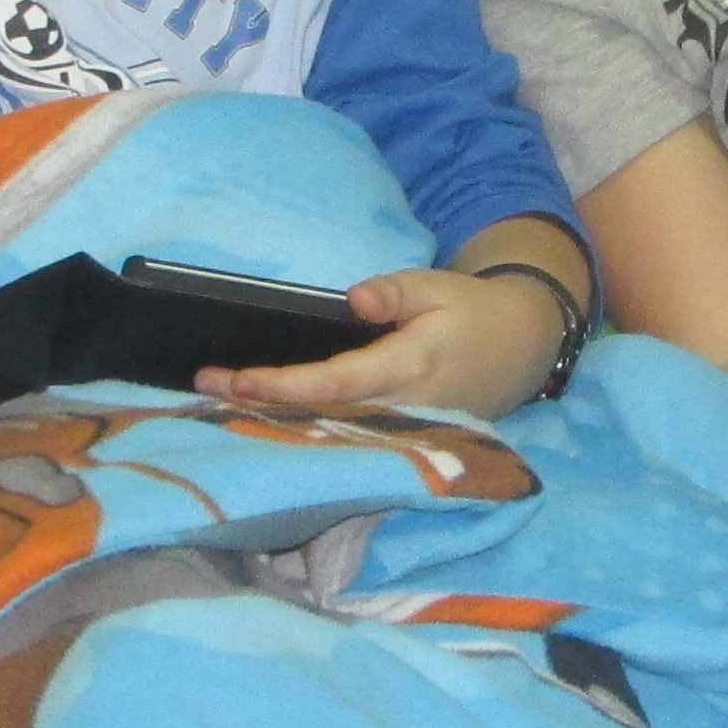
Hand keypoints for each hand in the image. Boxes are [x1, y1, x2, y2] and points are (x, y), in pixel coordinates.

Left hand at [196, 264, 563, 422]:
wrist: (520, 351)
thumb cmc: (472, 312)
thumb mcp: (439, 287)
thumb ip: (397, 292)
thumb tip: (357, 298)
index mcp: (411, 366)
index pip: (339, 382)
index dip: (288, 385)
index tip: (242, 378)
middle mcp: (402, 409)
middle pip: (321, 415)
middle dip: (262, 404)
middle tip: (206, 385)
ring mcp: (401, 431)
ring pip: (329, 433)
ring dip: (273, 419)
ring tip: (218, 399)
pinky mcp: (400, 440)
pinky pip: (345, 439)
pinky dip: (301, 428)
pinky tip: (261, 416)